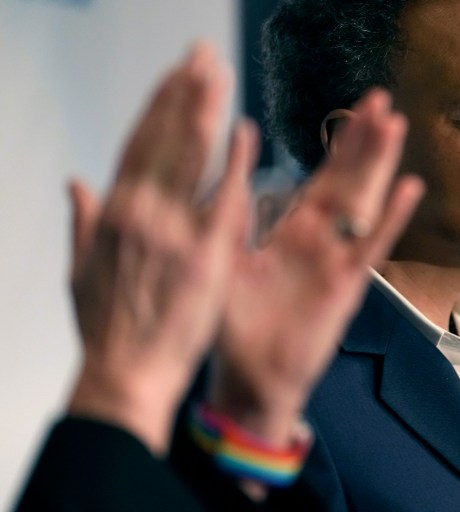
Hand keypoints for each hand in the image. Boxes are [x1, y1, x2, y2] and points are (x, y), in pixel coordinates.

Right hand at [66, 42, 255, 453]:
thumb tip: (76, 183)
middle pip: (164, 138)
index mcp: (114, 213)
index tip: (174, 77)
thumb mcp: (81, 270)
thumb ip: (82, 220)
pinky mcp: (206, 254)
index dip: (157, 106)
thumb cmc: (106, 328)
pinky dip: (234, 162)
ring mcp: (173, 230)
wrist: (126, 375)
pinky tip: (244, 131)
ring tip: (217, 74)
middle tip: (202, 56)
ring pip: (189, 157)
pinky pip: (223, 199)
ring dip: (204, 109)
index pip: (137, 143)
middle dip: (183, 92)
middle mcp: (140, 212)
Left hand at [209, 90, 423, 443]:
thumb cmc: (235, 326)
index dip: (339, 146)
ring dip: (378, 164)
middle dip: (364, 141)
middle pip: (348, 181)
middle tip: (381, 98)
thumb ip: (232, 212)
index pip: (321, 178)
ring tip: (395, 124)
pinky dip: (389, 218)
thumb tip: (229, 163)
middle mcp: (319, 242)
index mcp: (291, 233)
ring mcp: (336, 261)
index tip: (355, 110)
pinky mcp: (345, 286)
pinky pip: (370, 246)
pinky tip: (409, 187)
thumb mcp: (226, 259)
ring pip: (362, 203)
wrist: (249, 378)